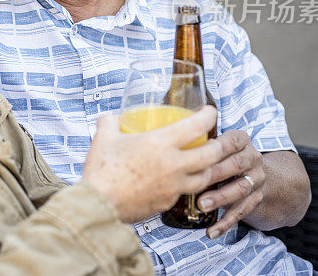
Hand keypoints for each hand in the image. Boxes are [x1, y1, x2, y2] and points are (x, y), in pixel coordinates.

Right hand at [82, 106, 226, 222]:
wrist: (99, 204)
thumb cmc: (102, 170)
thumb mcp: (103, 137)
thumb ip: (110, 122)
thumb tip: (112, 118)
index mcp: (160, 144)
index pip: (196, 126)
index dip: (208, 116)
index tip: (210, 112)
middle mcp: (173, 165)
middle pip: (211, 154)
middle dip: (219, 145)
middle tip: (214, 139)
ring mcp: (173, 187)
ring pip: (205, 177)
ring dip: (208, 168)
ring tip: (203, 162)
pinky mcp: (167, 203)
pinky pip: (185, 192)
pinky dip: (187, 184)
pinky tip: (178, 181)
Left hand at [196, 130, 264, 238]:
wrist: (250, 171)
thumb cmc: (221, 155)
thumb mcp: (215, 144)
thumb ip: (200, 144)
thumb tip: (169, 143)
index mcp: (241, 140)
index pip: (231, 142)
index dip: (215, 149)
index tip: (197, 156)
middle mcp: (253, 157)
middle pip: (235, 165)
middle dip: (214, 175)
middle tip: (194, 183)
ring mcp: (257, 178)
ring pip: (241, 189)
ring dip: (220, 198)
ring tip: (201, 205)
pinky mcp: (257, 197)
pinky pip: (243, 211)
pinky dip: (226, 222)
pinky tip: (211, 231)